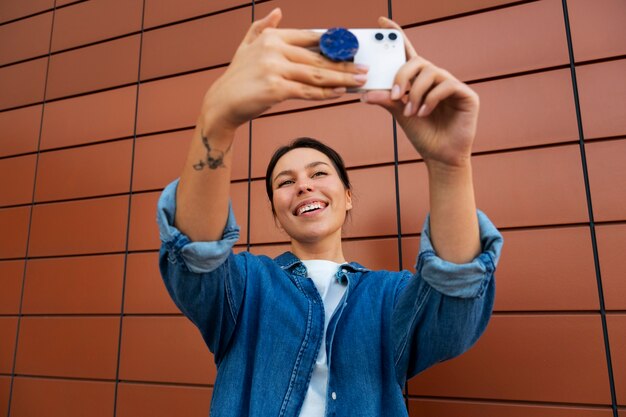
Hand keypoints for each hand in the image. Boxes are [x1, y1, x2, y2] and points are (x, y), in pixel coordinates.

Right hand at [199, 8, 367, 134]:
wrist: (222, 102)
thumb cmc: (237, 77)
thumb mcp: (246, 46)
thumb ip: (261, 28)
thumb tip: (277, 11)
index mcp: (272, 37)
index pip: (310, 38)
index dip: (333, 44)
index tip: (351, 49)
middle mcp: (274, 49)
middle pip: (318, 58)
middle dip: (344, 64)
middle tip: (363, 68)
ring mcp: (276, 69)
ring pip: (317, 75)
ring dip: (341, 79)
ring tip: (358, 80)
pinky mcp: (277, 89)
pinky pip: (308, 91)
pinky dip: (326, 93)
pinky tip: (340, 92)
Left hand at [361, 17, 478, 168]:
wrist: (440, 157)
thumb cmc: (423, 135)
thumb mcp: (399, 115)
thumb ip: (386, 100)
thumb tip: (365, 94)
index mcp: (419, 81)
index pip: (408, 53)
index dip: (396, 36)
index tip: (381, 22)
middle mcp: (437, 79)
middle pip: (418, 61)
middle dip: (403, 76)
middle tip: (395, 96)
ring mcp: (452, 85)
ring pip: (431, 74)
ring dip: (416, 93)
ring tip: (412, 112)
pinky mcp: (466, 95)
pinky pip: (446, 85)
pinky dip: (431, 98)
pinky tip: (425, 112)